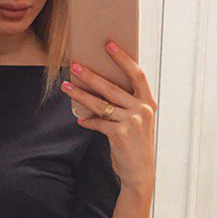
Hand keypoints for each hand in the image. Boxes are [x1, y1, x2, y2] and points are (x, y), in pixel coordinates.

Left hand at [62, 41, 156, 194]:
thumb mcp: (139, 121)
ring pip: (100, 103)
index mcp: (149, 103)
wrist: (140, 172)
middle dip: (91, 75)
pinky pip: (98, 123)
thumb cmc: (137, 144)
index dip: (123, 58)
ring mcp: (131, 122)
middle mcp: (142, 110)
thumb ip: (128, 105)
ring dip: (81, 94)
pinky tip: (80, 119)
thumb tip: (101, 87)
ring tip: (67, 86)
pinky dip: (88, 121)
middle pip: (112, 87)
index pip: (137, 75)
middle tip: (76, 65)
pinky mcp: (119, 134)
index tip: (109, 44)